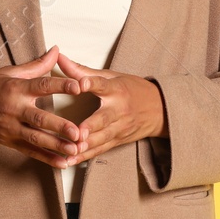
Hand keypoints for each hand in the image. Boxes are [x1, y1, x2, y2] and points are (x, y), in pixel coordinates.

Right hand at [0, 46, 87, 168]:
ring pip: (35, 138)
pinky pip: (29, 151)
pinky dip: (46, 159)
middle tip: (78, 132)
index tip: (79, 86)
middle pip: (38, 118)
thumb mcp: (10, 71)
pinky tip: (62, 163)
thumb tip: (57, 50)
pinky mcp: (8, 142)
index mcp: (16, 88)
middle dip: (59, 126)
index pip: (42, 85)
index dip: (61, 85)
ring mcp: (10, 127)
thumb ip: (37, 64)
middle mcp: (14, 109)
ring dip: (56, 145)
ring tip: (75, 149)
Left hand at [53, 48, 165, 165]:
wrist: (160, 109)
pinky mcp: (118, 141)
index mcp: (116, 89)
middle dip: (91, 126)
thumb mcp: (112, 76)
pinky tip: (70, 160)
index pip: (103, 85)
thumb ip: (82, 70)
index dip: (91, 84)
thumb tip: (59, 58)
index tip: (80, 85)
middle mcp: (119, 110)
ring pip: (101, 138)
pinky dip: (85, 156)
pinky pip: (100, 150)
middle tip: (77, 132)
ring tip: (70, 150)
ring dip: (86, 145)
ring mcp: (119, 128)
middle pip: (104, 119)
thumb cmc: (132, 89)